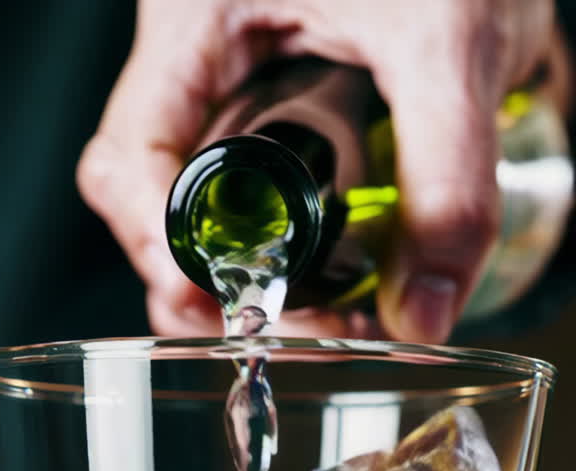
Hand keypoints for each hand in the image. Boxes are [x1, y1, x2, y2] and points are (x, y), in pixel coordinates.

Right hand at [78, 0, 565, 340]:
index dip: (161, 246)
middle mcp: (194, 56)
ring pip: (199, 208)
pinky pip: (249, 193)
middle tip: (289, 327)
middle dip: (212, 283)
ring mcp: (223, 84)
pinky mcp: (267, 103)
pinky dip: (286, 247)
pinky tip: (336, 273)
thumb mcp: (451, 46)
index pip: (131, 158)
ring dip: (252, 275)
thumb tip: (420, 311)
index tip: (219, 300)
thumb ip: (448, 181)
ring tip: (329, 312)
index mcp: (196, 16)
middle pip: (152, 201)